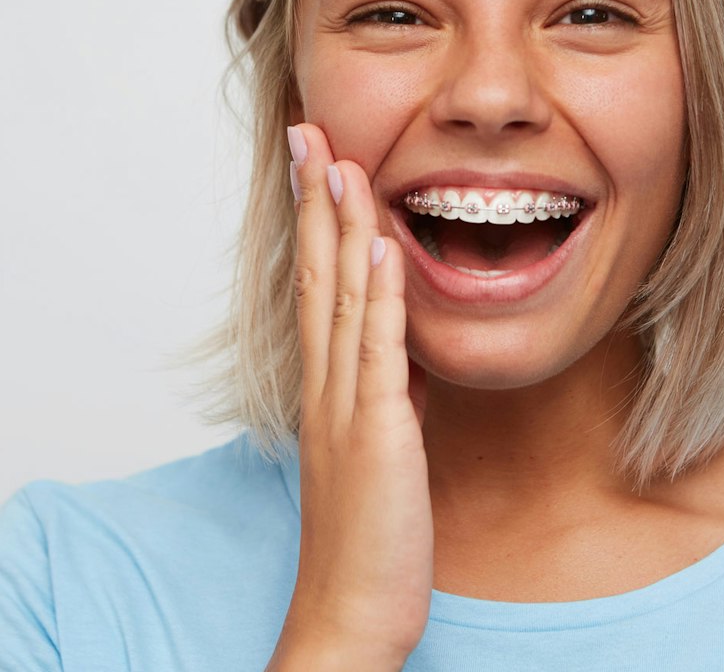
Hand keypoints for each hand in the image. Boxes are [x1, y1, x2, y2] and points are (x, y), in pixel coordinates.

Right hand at [267, 124, 431, 670]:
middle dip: (313, 201)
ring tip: (339, 161)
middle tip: (307, 133)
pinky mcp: (377, 430)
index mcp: (328, 383)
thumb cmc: (368, 529)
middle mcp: (327, 383)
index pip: (316, 284)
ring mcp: (347, 403)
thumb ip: (382, 386)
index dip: (315, 222)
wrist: (355, 608)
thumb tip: (399, 340)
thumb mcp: (377, 440)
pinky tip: (380, 244)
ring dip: (340, 226)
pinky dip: (378, 294)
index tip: (315, 166)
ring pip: (340, 297)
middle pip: (316, 274)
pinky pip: (377, 350)